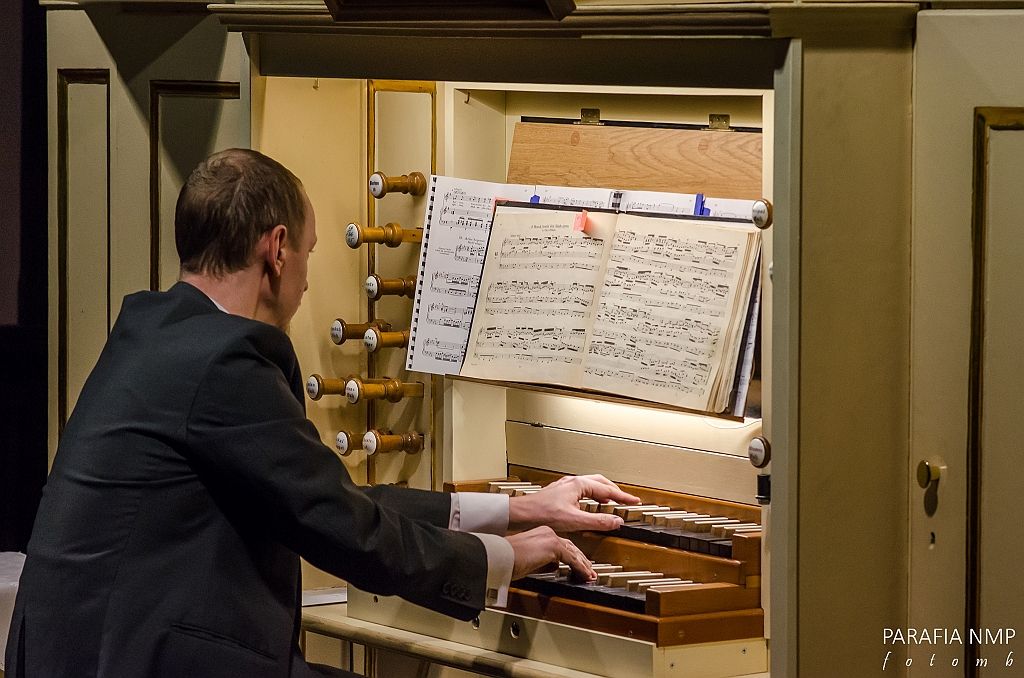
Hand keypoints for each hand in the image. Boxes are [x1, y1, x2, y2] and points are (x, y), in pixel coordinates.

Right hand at [506, 526, 594, 580]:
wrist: (501, 556)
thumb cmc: (507, 559)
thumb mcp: (529, 560)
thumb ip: (543, 561)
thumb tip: (553, 567)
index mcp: (540, 533)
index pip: (561, 544)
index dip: (571, 555)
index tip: (577, 564)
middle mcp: (547, 532)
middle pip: (570, 547)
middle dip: (581, 560)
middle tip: (588, 570)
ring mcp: (551, 538)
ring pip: (573, 552)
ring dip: (583, 565)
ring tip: (590, 576)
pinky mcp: (553, 546)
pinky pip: (572, 560)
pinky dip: (580, 569)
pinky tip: (585, 576)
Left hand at [508, 474, 641, 532]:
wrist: (522, 514)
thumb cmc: (543, 514)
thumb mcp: (575, 520)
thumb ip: (598, 521)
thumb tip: (616, 521)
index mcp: (579, 484)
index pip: (607, 489)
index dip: (623, 497)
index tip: (634, 501)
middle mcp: (573, 482)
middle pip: (600, 483)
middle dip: (615, 491)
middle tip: (626, 500)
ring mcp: (566, 486)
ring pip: (591, 485)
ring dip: (604, 492)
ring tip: (612, 501)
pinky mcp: (560, 493)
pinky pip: (582, 491)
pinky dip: (592, 496)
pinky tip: (590, 504)